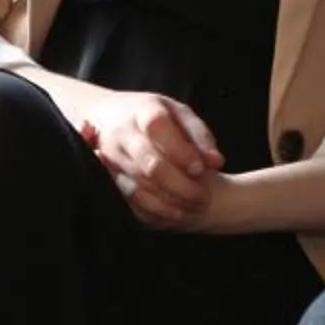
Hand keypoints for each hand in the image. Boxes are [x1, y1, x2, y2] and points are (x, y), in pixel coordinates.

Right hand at [79, 89, 222, 228]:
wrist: (108, 116)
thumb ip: (200, 135)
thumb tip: (216, 162)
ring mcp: (111, 158)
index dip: (181, 152)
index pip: (158, 129)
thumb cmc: (155, 117)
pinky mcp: (108, 177)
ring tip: (195, 206)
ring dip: (170, 201)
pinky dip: (156, 209)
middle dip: (180, 185)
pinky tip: (177, 213)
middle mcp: (122, 135)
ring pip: (139, 187)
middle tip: (204, 196)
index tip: (201, 169)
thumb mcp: (179, 114)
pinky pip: (132, 199)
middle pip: (149, 165)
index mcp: (142, 111)